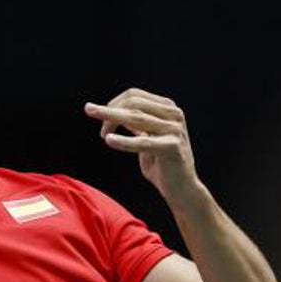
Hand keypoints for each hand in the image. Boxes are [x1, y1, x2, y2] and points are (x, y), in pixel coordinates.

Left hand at [84, 87, 201, 204]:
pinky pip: (142, 142)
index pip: (134, 95)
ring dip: (112, 121)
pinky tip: (109, 140)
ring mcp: (174, 130)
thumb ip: (136, 122)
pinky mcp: (172, 147)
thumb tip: (112, 110)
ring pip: (136, 118)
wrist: (181, 186)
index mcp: (167, 108)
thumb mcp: (147, 136)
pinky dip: (124, 141)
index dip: (113, 104)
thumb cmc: (161, 161)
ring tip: (100, 130)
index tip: (100, 118)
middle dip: (110, 113)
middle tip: (101, 130)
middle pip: (133, 104)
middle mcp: (173, 114)